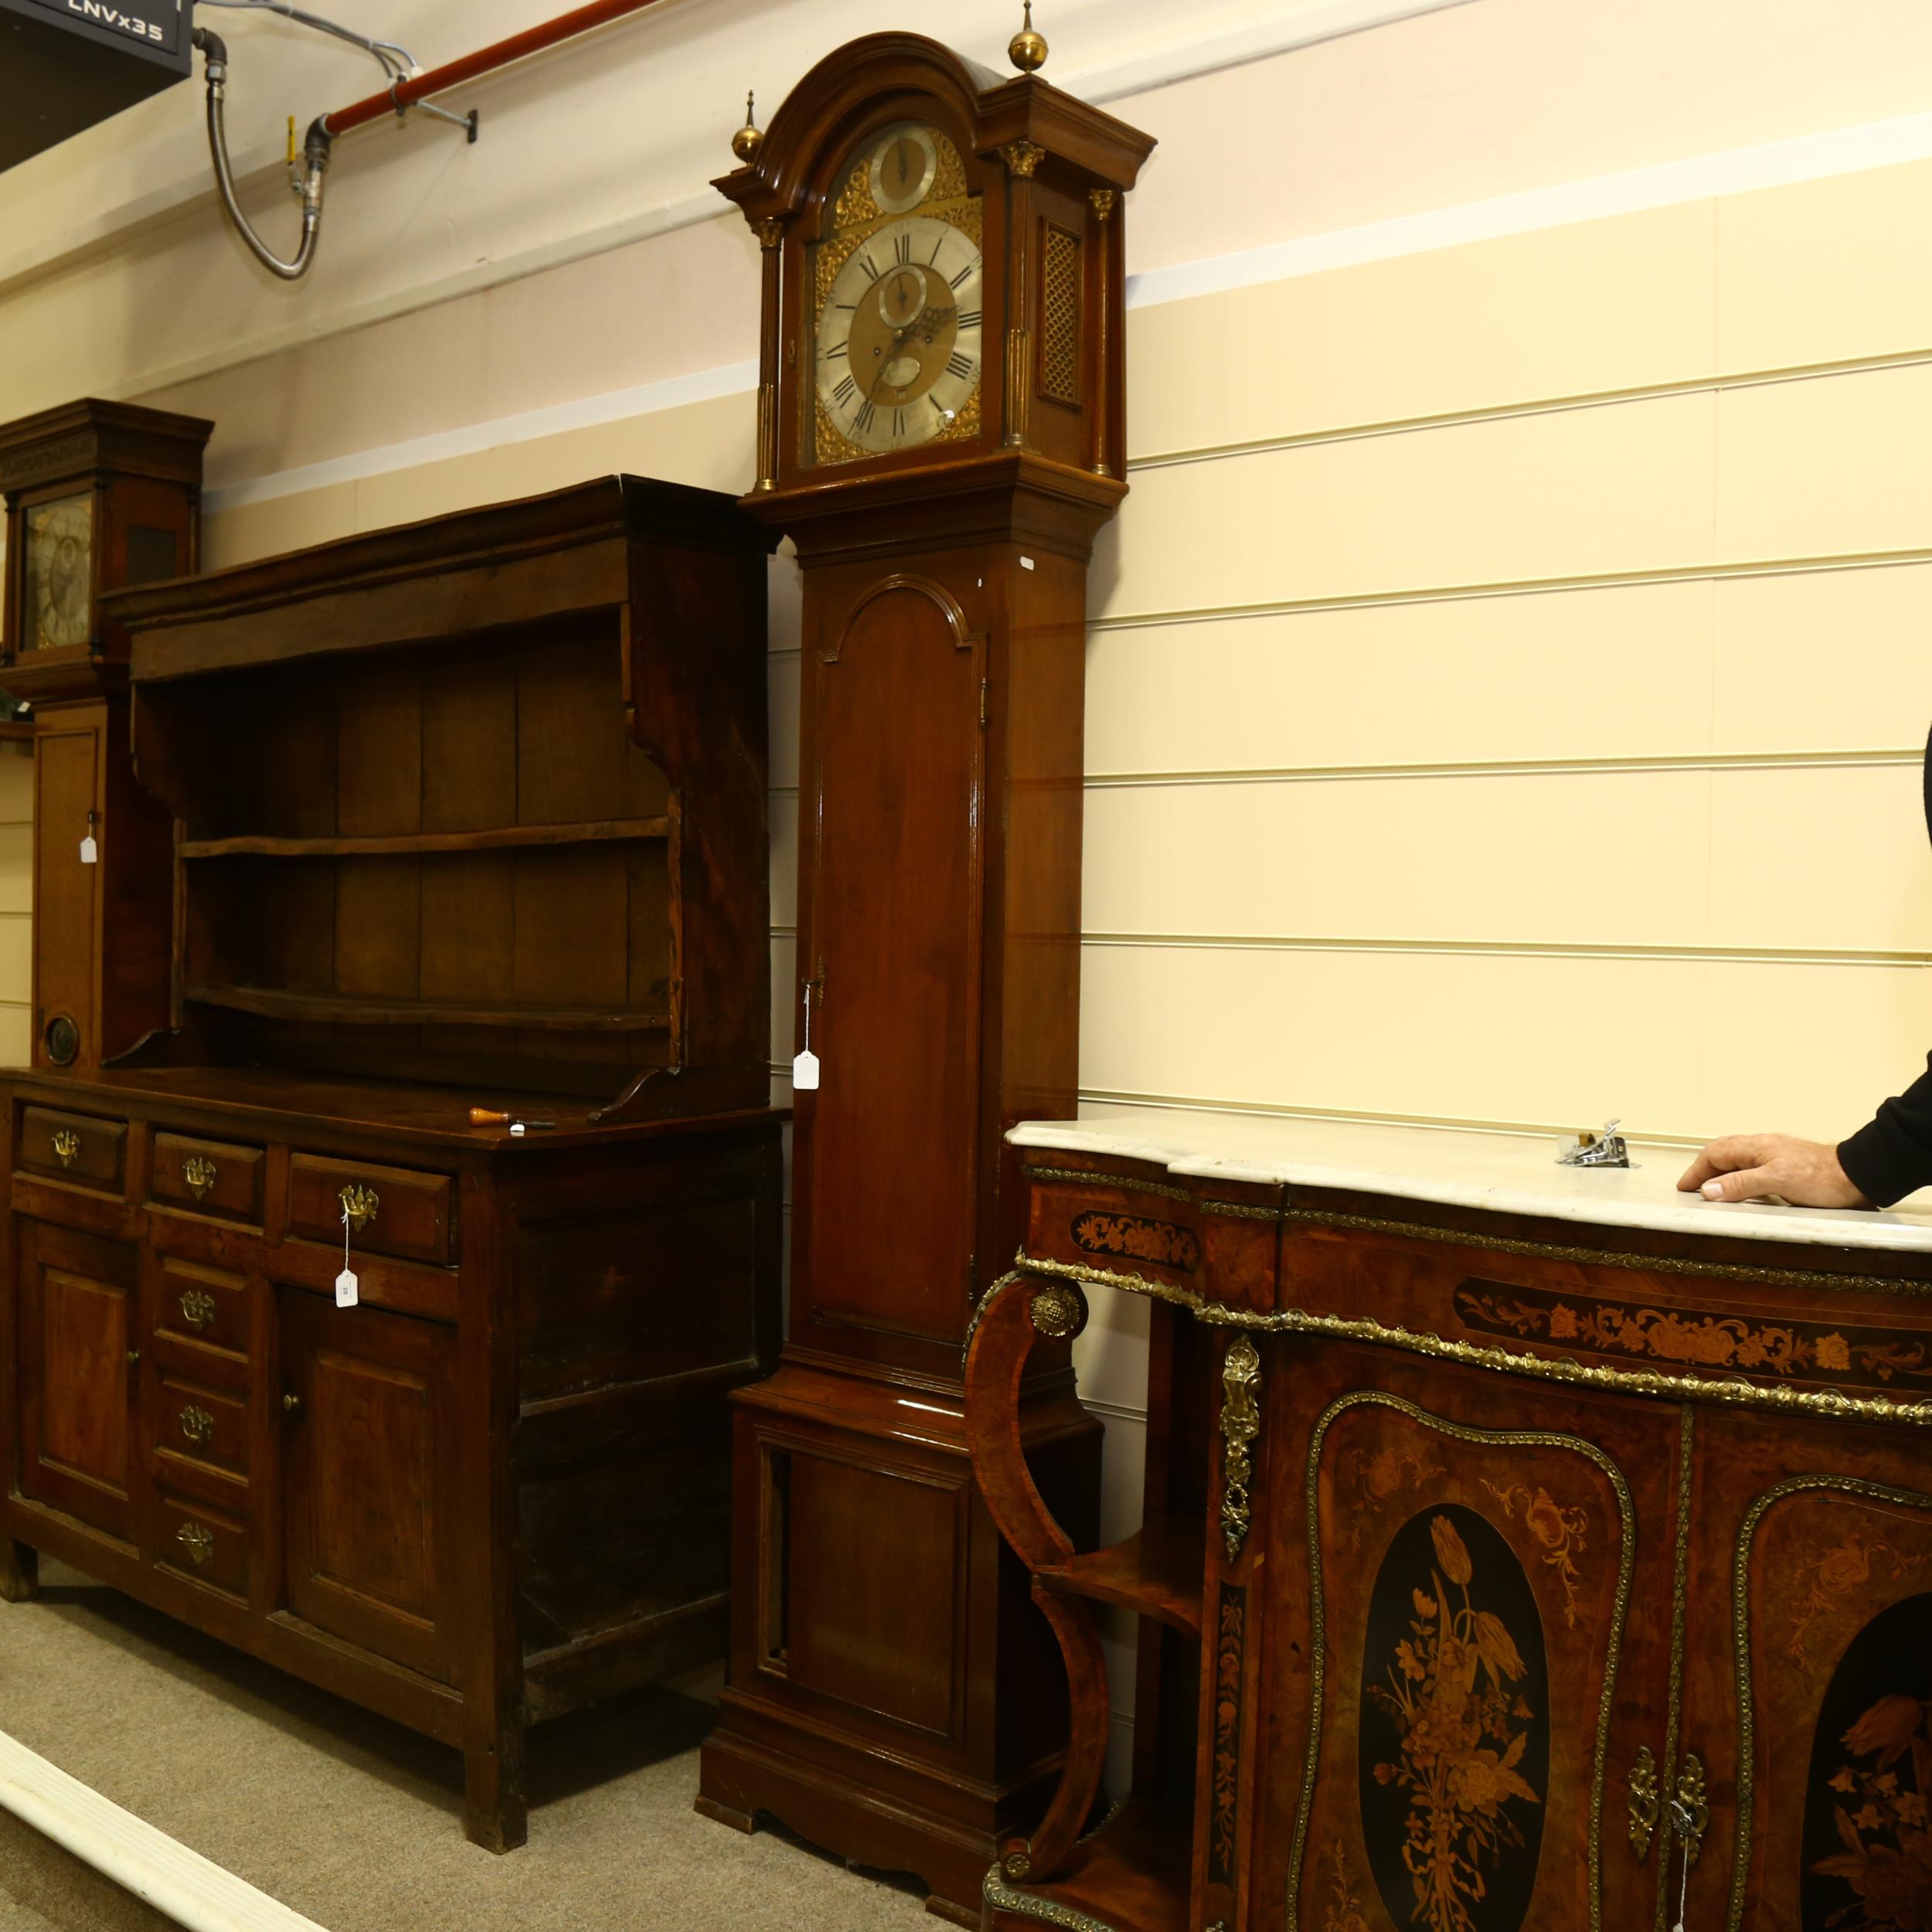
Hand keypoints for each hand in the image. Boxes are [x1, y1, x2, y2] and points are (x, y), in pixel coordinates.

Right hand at [1675, 1134, 1871, 1207]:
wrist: (1855, 1175)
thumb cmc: (1820, 1177)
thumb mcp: (1776, 1181)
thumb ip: (1740, 1184)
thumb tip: (1708, 1189)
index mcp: (1755, 1147)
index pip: (1714, 1154)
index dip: (1696, 1171)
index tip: (1685, 1187)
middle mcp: (1762, 1147)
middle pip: (1722, 1152)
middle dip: (1703, 1168)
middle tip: (1692, 1186)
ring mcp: (1774, 1154)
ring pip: (1736, 1158)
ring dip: (1719, 1171)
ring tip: (1711, 1188)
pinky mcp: (1785, 1164)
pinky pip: (1750, 1166)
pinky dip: (1736, 1175)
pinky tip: (1741, 1187)